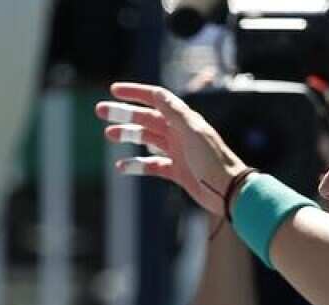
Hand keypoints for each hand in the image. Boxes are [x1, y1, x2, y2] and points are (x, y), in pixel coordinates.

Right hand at [96, 82, 249, 215]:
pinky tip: (121, 166)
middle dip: (123, 114)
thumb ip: (175, 113)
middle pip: (146, 118)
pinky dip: (136, 165)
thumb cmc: (213, 160)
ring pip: (146, 139)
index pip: (156, 99)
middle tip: (100, 111)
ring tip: (108, 135)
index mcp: (184, 119)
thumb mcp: (194, 132)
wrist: (227, 190)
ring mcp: (177, 152)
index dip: (135, 92)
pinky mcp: (176, 171)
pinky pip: (151, 165)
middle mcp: (179, 132)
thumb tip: (157, 94)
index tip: (113, 90)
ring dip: (127, 135)